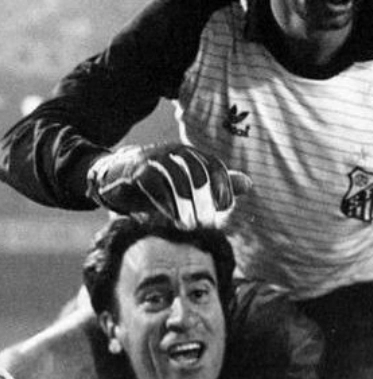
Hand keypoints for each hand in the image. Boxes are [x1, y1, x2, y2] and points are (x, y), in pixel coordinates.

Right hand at [86, 143, 251, 227]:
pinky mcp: (138, 170)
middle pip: (199, 176)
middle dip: (205, 204)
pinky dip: (165, 204)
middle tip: (206, 226)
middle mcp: (177, 152)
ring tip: (189, 227)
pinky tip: (170, 219)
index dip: (223, 189)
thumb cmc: (157, 183)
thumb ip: (217, 184)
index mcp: (193, 154)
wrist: (115, 176)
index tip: (225, 212)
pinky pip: (155, 185)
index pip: (216, 168)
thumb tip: (249, 183)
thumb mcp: (188, 184)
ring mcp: (156, 159)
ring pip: (179, 181)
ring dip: (186, 207)